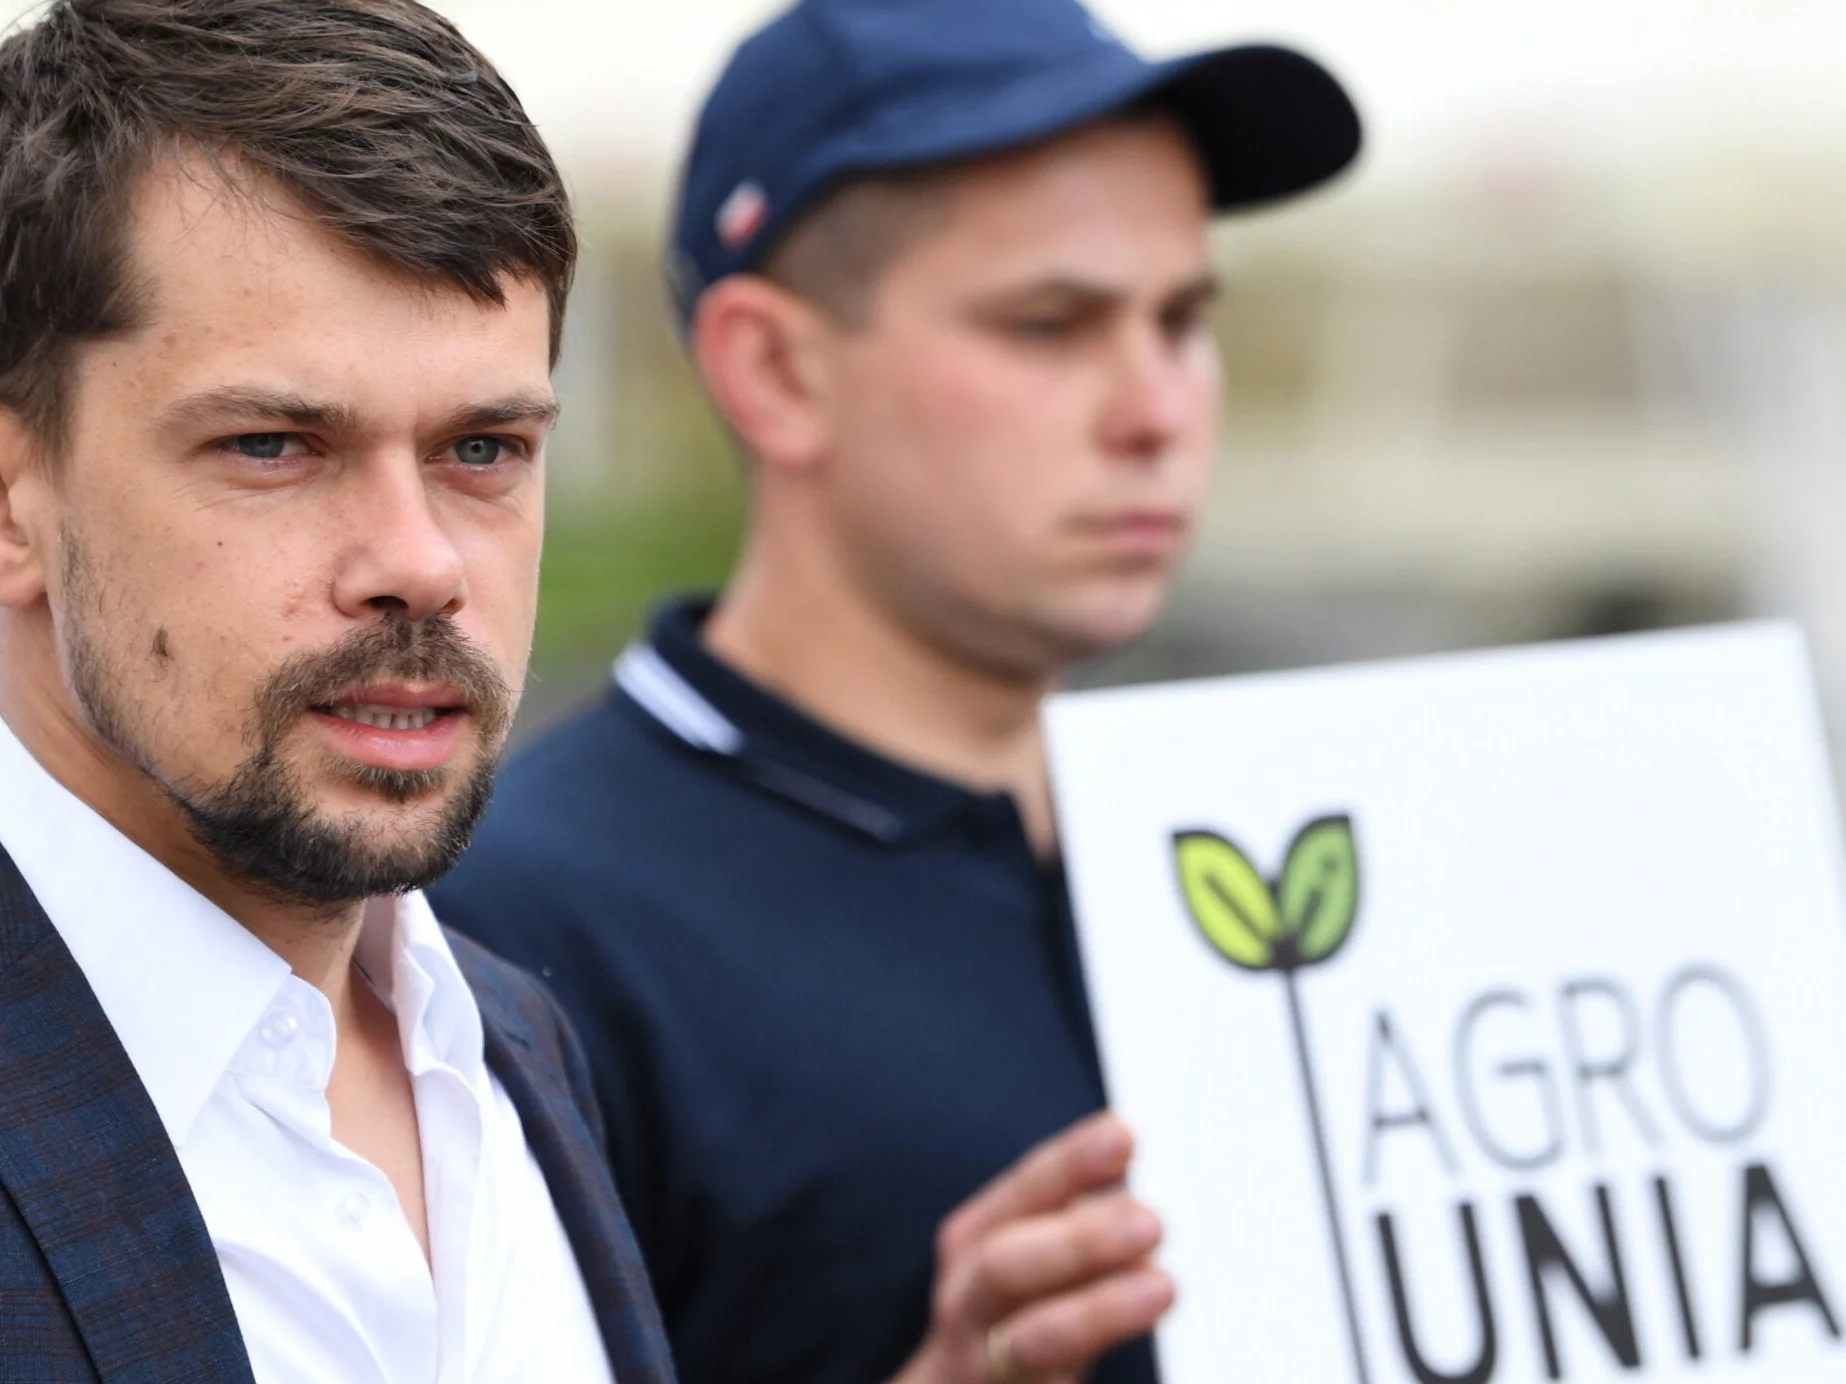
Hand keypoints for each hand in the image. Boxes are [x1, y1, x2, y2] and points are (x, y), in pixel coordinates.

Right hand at [889, 1112, 1173, 1383]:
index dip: (1069, 1165)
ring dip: (1095, 1312)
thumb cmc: (1011, 1317)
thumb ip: (1079, 1219)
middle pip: (1004, 1267)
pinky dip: (1076, 1377)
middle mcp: (968, 1304)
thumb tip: (1131, 1174)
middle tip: (1150, 1221)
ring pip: (1030, 1342)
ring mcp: (983, 1366)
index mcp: (975, 1245)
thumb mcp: (1036, 1256)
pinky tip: (1139, 1333)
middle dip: (1077, 1241)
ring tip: (1161, 1286)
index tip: (1121, 1137)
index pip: (1022, 1194)